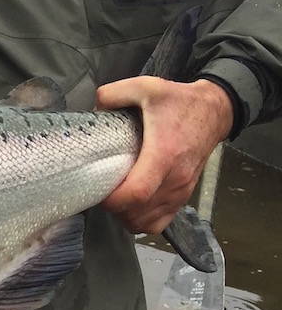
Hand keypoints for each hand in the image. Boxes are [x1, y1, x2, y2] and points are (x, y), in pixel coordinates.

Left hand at [96, 77, 233, 234]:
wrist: (214, 112)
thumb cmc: (180, 102)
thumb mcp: (146, 87)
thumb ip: (113, 93)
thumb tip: (94, 108)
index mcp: (164, 154)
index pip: (138, 193)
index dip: (113, 200)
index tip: (96, 190)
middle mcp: (175, 178)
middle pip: (138, 213)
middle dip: (113, 209)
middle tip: (99, 191)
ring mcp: (181, 190)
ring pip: (147, 222)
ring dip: (124, 216)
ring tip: (113, 198)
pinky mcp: (183, 195)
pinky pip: (159, 223)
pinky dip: (141, 221)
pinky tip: (130, 207)